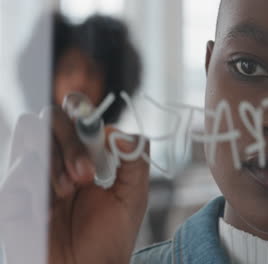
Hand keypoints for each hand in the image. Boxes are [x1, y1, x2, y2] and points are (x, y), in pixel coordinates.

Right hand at [0, 106, 148, 263]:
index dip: (79, 109)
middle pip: (48, 120)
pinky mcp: (13, 198)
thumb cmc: (110, 235)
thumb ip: (135, 160)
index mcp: (84, 154)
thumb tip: (119, 132)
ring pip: (29, 139)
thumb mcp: (133, 195)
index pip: (73, 114)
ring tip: (69, 193)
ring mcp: (32, 177)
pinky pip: (15, 175)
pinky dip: (34, 187)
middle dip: (70, 143)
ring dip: (52, 163)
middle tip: (87, 175)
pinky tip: (49, 210)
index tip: (94, 129)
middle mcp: (56, 160)